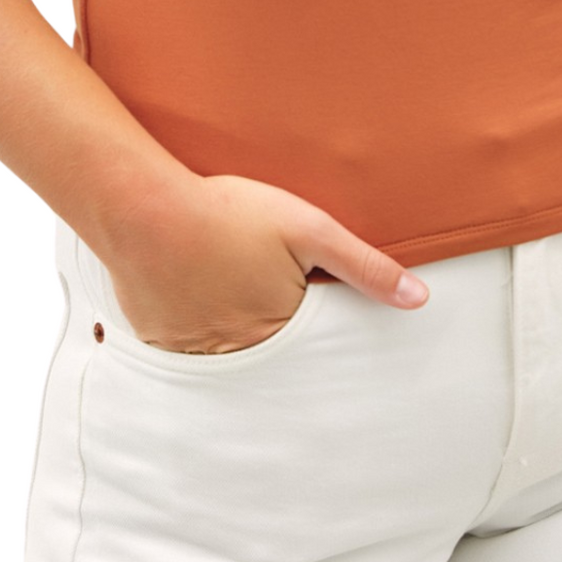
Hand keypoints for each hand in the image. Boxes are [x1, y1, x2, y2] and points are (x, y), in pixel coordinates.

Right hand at [100, 173, 430, 354]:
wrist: (144, 208)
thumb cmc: (228, 214)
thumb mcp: (309, 228)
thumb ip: (364, 266)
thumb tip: (418, 299)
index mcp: (279, 331)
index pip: (310, 345)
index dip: (312, 326)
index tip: (309, 314)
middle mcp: (238, 353)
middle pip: (267, 351)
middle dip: (272, 331)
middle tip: (258, 292)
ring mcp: (194, 350)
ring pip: (225, 351)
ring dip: (230, 329)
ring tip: (225, 290)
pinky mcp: (159, 338)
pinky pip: (184, 344)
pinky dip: (192, 326)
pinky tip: (190, 294)